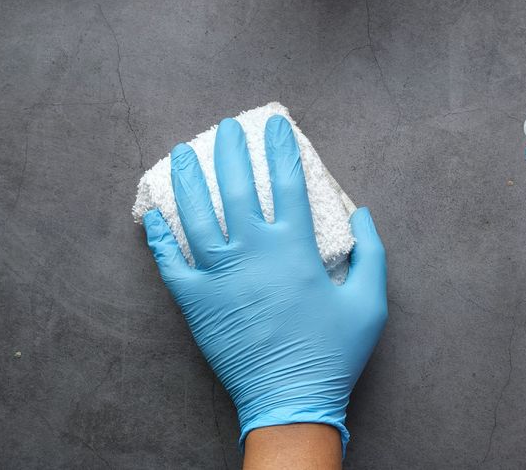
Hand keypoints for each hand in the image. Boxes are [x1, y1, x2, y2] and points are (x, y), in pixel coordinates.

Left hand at [144, 115, 387, 449]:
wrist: (290, 401)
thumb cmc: (333, 354)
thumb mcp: (370, 303)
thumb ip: (371, 254)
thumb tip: (362, 214)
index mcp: (295, 249)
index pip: (288, 182)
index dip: (281, 148)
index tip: (274, 124)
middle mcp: (253, 253)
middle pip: (237, 187)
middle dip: (230, 150)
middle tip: (225, 128)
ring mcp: (219, 276)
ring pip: (196, 215)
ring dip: (188, 180)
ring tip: (182, 153)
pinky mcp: (195, 302)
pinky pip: (170, 263)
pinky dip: (159, 237)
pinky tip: (153, 215)